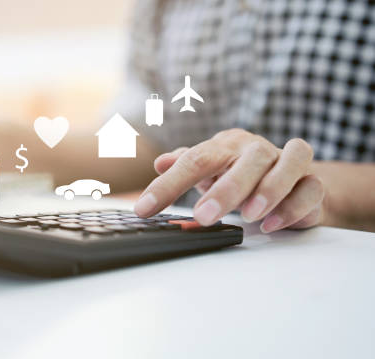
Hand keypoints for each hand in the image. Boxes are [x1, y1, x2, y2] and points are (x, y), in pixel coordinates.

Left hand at [134, 128, 325, 232]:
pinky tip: (273, 223)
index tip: (145, 209)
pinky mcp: (313, 183)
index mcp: (226, 146)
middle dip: (225, 190)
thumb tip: (160, 162)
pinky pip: (311, 188)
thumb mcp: (209, 170)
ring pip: (287, 163)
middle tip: (203, 216)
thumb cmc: (240, 174)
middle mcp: (258, 150)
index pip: (195, 160)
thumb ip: (185, 165)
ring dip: (268, 190)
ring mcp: (289, 163)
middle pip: (246, 160)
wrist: (291, 179)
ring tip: (248, 216)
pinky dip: (293, 206)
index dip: (167, 185)